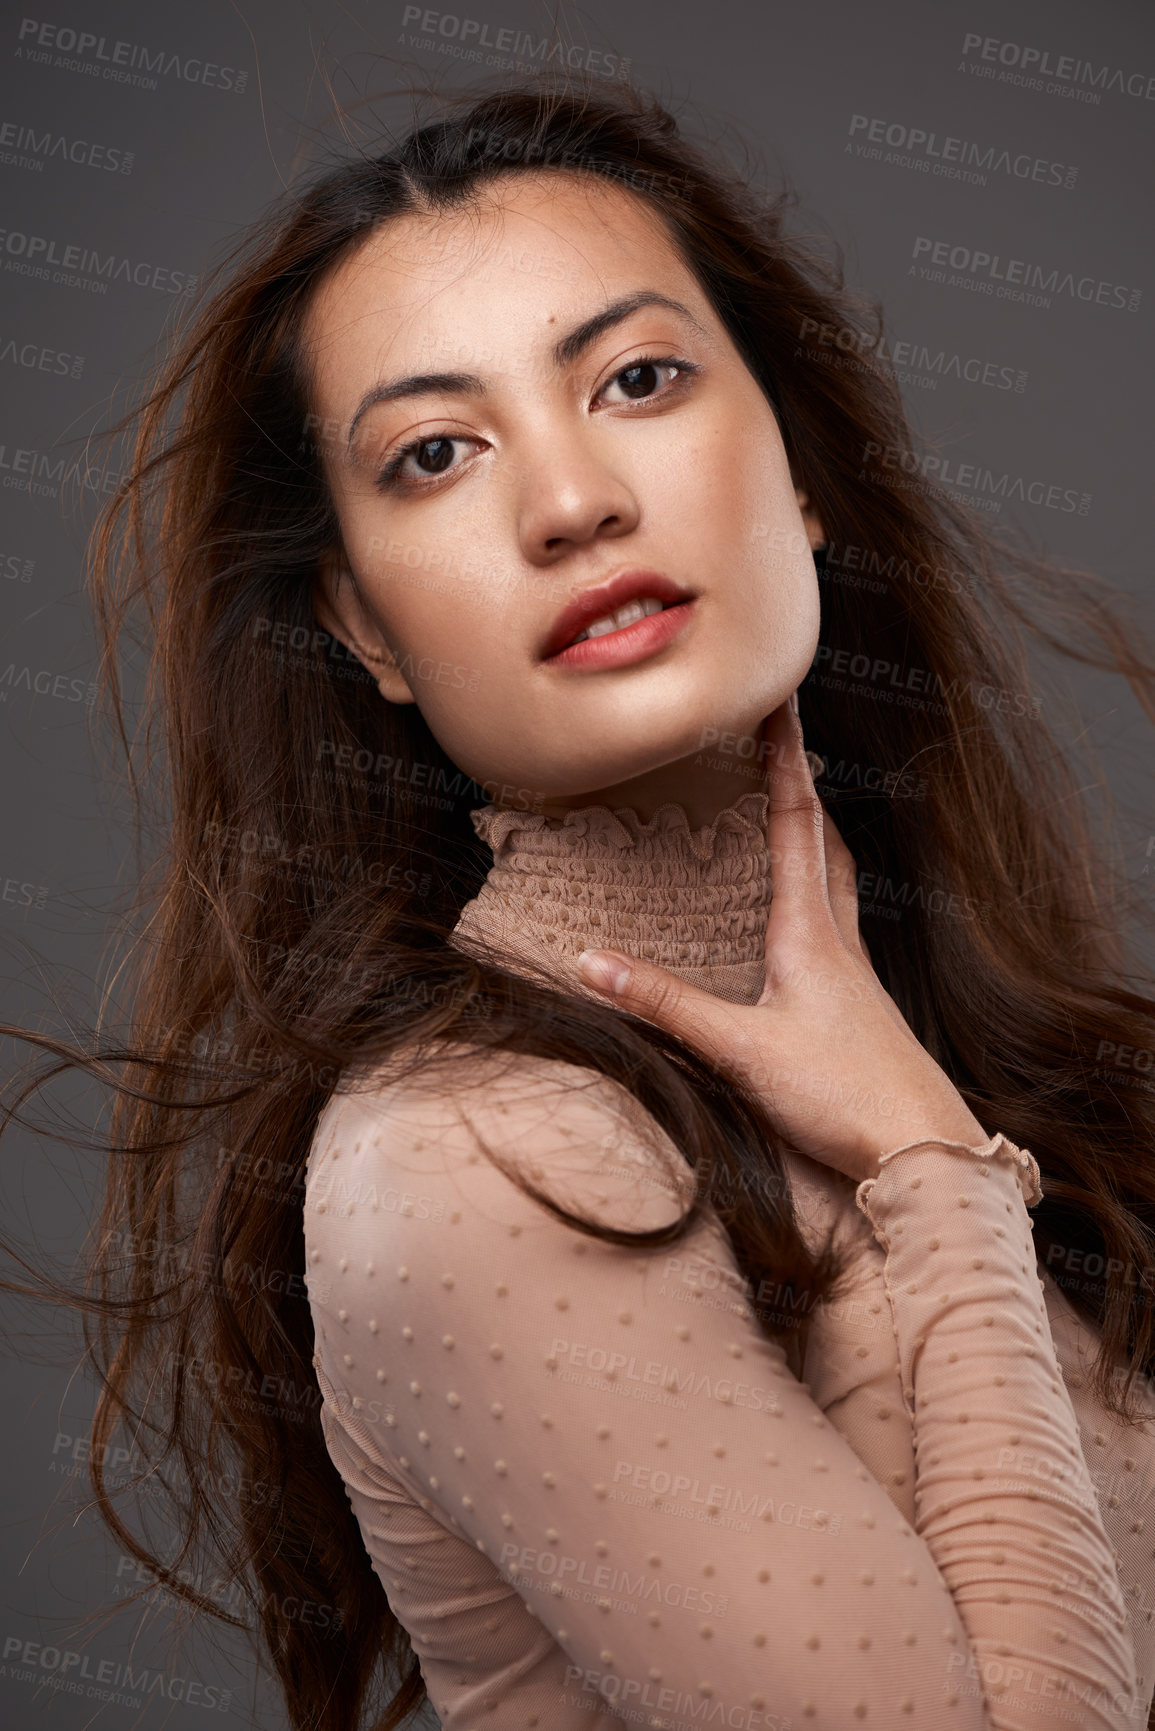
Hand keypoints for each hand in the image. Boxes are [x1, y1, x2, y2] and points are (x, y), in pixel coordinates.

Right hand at [577, 695, 985, 1182]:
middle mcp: (838, 941)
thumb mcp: (741, 1049)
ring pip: (835, 882)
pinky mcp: (857, 1008)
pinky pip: (836, 927)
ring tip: (792, 812)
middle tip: (778, 745)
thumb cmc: (844, 1094)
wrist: (922, 1151)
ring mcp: (854, 975)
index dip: (783, 760)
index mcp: (810, 933)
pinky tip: (803, 922)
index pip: (795, 823)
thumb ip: (665, 1006)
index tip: (777, 703)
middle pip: (823, 841)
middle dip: (799, 786)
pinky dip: (816, 895)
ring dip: (814, 837)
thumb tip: (589, 963)